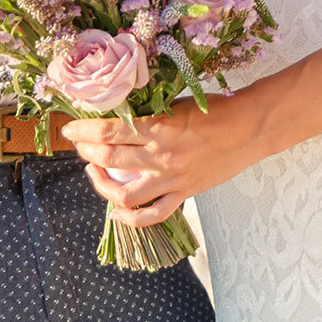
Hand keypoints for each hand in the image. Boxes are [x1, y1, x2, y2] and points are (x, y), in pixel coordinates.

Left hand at [66, 102, 265, 227]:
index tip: (71, 128)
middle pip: (109, 159)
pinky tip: (117, 211)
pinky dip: (130, 218)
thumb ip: (151, 113)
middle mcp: (160, 156)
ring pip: (123, 193)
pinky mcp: (183, 193)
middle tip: (78, 145)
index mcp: (158, 128)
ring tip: (93, 171)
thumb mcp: (178, 103)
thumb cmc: (217, 110)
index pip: (109, 132)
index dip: (84, 131)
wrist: (250, 129)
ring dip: (100, 184)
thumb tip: (120, 116)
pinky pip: (152, 215)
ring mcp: (171, 179)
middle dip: (86, 151)